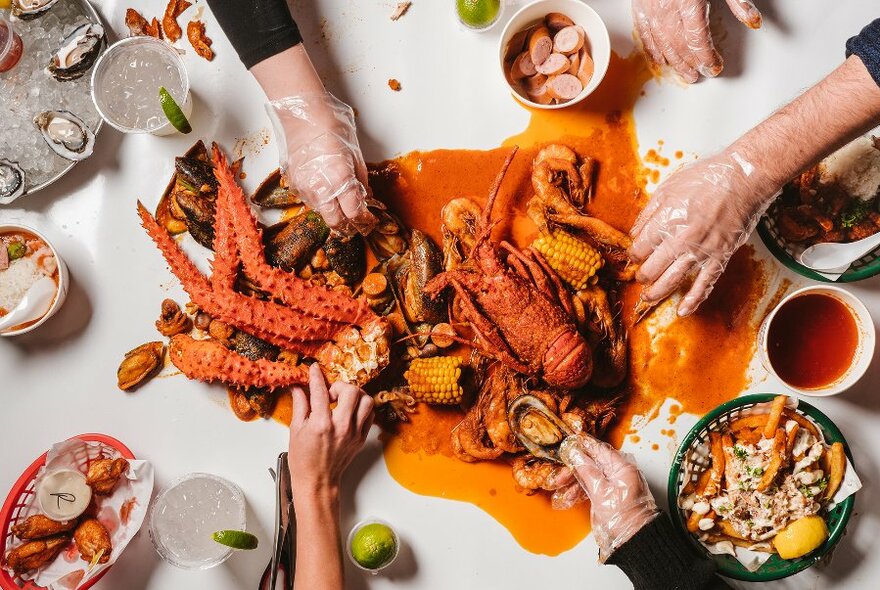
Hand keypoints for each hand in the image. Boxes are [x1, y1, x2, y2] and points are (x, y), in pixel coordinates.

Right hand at [268, 92, 377, 235]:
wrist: (302, 113)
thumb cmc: (330, 126)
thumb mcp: (355, 153)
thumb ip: (360, 180)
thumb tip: (364, 197)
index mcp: (339, 178)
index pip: (354, 213)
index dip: (364, 220)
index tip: (369, 220)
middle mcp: (319, 187)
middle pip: (336, 222)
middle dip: (348, 226)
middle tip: (358, 224)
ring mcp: (303, 187)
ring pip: (321, 212)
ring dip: (334, 213)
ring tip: (343, 205)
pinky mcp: (293, 183)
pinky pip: (309, 200)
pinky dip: (320, 201)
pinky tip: (326, 191)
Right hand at [288, 364, 374, 496]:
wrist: (317, 481)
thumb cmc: (303, 459)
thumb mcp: (295, 430)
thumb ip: (300, 405)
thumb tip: (298, 387)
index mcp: (321, 424)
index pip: (320, 391)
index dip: (316, 376)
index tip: (315, 369)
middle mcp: (340, 427)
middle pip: (351, 390)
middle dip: (339, 386)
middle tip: (330, 394)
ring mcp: (354, 433)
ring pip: (366, 400)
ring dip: (355, 396)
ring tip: (343, 401)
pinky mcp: (361, 438)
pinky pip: (370, 414)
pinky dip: (362, 408)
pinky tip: (350, 411)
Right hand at [558, 434, 658, 561]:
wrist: (634, 540)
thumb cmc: (624, 517)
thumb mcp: (601, 492)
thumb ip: (587, 471)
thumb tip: (576, 453)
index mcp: (622, 468)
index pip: (600, 450)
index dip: (583, 447)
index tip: (568, 444)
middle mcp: (619, 473)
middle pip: (593, 463)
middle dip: (575, 468)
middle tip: (560, 474)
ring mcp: (614, 484)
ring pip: (590, 476)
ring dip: (575, 481)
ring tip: (561, 488)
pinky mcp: (610, 495)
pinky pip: (592, 487)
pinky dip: (581, 491)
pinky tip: (569, 497)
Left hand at [629, 151, 773, 315]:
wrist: (744, 179)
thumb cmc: (706, 178)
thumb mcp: (667, 188)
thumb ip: (648, 212)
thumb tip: (634, 232)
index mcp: (665, 222)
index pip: (640, 248)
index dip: (633, 254)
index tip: (634, 255)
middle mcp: (680, 241)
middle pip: (651, 268)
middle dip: (642, 275)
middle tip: (640, 276)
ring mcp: (701, 252)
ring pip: (672, 281)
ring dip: (657, 293)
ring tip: (648, 298)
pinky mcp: (720, 257)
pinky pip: (705, 284)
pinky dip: (693, 300)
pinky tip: (683, 311)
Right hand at [632, 0, 761, 82]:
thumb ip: (738, 2)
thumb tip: (754, 22)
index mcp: (690, 2)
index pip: (697, 40)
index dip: (706, 57)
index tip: (714, 67)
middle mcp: (667, 8)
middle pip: (678, 45)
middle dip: (690, 63)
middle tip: (699, 75)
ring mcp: (650, 8)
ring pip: (660, 44)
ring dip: (673, 62)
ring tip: (684, 74)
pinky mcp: (639, 6)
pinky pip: (644, 34)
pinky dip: (652, 50)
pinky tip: (660, 61)